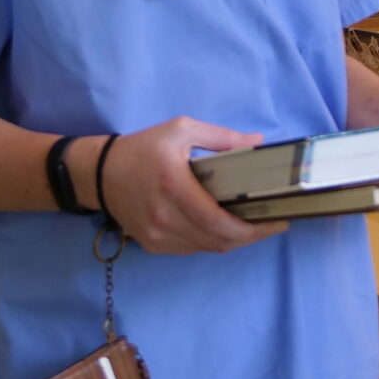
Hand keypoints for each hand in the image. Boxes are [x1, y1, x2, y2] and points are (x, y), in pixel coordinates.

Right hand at [94, 117, 281, 255]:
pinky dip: (212, 242)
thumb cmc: (144, 148)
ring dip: (233, 241)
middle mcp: (165, 216)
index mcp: (174, 185)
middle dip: (250, 236)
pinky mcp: (152, 245)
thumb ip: (221, 137)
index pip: (218, 220)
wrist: (100, 173)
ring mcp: (157, 235)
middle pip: (217, 239)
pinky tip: (225, 229)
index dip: (252, 228)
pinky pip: (192, 249)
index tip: (277, 221)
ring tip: (253, 226)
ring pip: (207, 247)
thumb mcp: (181, 130)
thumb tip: (257, 142)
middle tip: (272, 224)